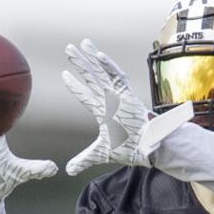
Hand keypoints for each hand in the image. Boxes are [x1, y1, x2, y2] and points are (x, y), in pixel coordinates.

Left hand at [62, 39, 151, 174]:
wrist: (149, 150)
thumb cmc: (129, 150)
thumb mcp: (101, 154)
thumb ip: (84, 159)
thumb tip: (67, 170)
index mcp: (104, 112)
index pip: (85, 96)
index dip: (75, 86)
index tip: (64, 75)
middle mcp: (110, 101)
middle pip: (92, 78)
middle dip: (81, 63)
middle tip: (68, 48)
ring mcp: (119, 96)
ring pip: (103, 73)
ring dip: (92, 58)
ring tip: (82, 43)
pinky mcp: (129, 95)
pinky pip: (118, 77)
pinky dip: (108, 66)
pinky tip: (98, 55)